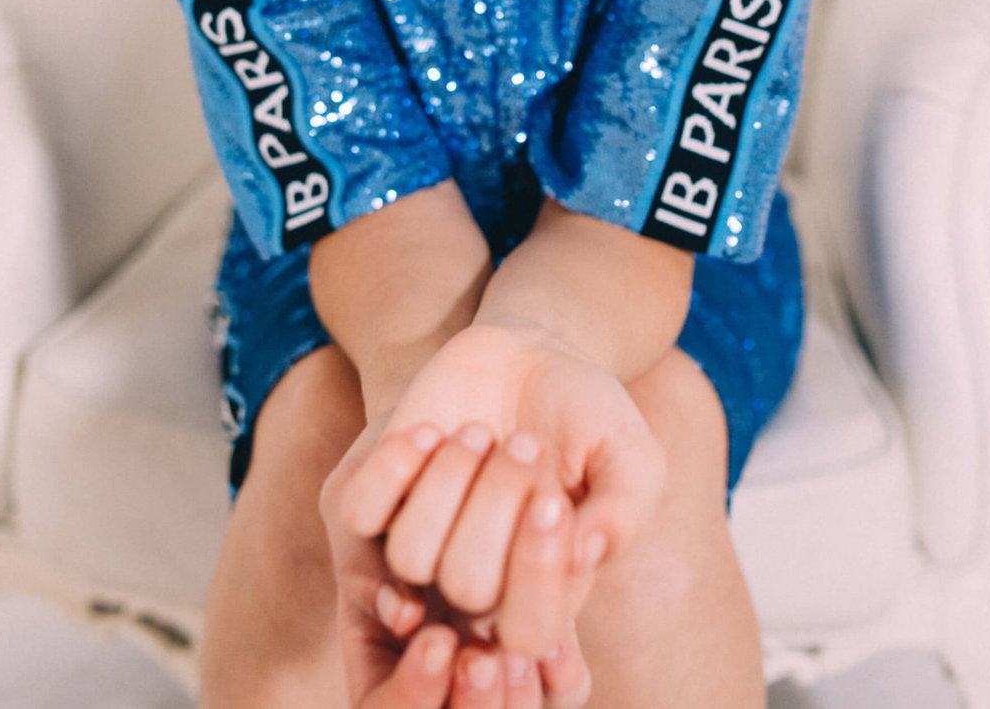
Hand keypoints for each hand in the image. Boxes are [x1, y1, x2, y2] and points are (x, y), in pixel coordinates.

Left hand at [344, 324, 664, 655]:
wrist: (530, 356)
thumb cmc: (587, 415)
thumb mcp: (630, 453)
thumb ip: (625, 507)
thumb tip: (588, 552)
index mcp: (544, 593)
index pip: (527, 633)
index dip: (535, 574)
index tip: (555, 501)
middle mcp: (480, 583)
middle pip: (467, 586)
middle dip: (500, 501)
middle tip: (527, 443)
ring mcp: (426, 542)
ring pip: (410, 554)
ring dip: (449, 480)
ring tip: (482, 433)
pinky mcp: (383, 498)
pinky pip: (359, 514)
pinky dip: (394, 467)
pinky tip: (433, 431)